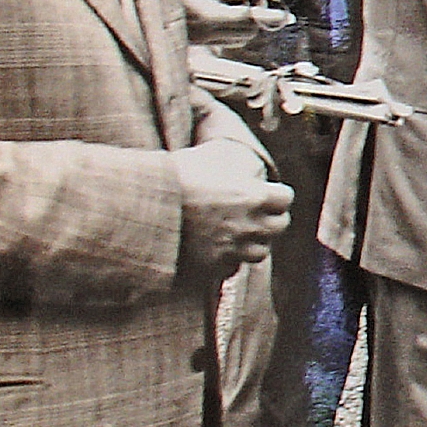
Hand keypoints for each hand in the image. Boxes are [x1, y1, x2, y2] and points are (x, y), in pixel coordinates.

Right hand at [173, 139, 292, 278]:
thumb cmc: (173, 177)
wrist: (140, 209)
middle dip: (270, 219)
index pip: (286, 198)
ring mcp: (232, 250)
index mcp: (252, 196)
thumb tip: (242, 157)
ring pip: (260, 252)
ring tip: (238, 233)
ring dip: (252, 242)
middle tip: (256, 214)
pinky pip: (232, 268)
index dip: (277, 195)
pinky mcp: (213, 269)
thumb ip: (230, 162)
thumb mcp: (206, 157)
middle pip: (279, 227)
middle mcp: (248, 226)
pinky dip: (228, 261)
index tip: (267, 193)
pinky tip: (216, 250)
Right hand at [180, 0, 290, 47]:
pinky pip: (224, 39)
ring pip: (238, 38)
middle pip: (247, 33)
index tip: (285, 14)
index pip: (248, 20)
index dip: (269, 16)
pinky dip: (235, 26)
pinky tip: (231, 7)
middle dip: (258, 17)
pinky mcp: (196, 42)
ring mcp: (200, 41)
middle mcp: (205, 34)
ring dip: (248, 23)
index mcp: (206, 16)